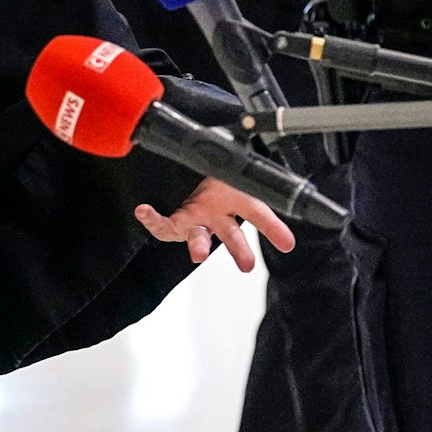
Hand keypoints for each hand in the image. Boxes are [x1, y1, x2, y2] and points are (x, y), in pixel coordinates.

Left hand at [134, 178, 296, 271]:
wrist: (191, 167)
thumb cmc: (215, 177)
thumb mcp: (237, 182)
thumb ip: (257, 199)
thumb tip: (286, 220)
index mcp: (236, 202)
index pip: (259, 214)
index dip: (273, 228)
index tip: (288, 243)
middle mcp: (217, 215)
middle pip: (230, 233)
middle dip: (239, 249)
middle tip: (247, 265)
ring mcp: (196, 217)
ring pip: (197, 234)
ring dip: (198, 245)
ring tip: (199, 254)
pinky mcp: (175, 217)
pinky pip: (163, 224)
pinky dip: (152, 220)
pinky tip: (144, 211)